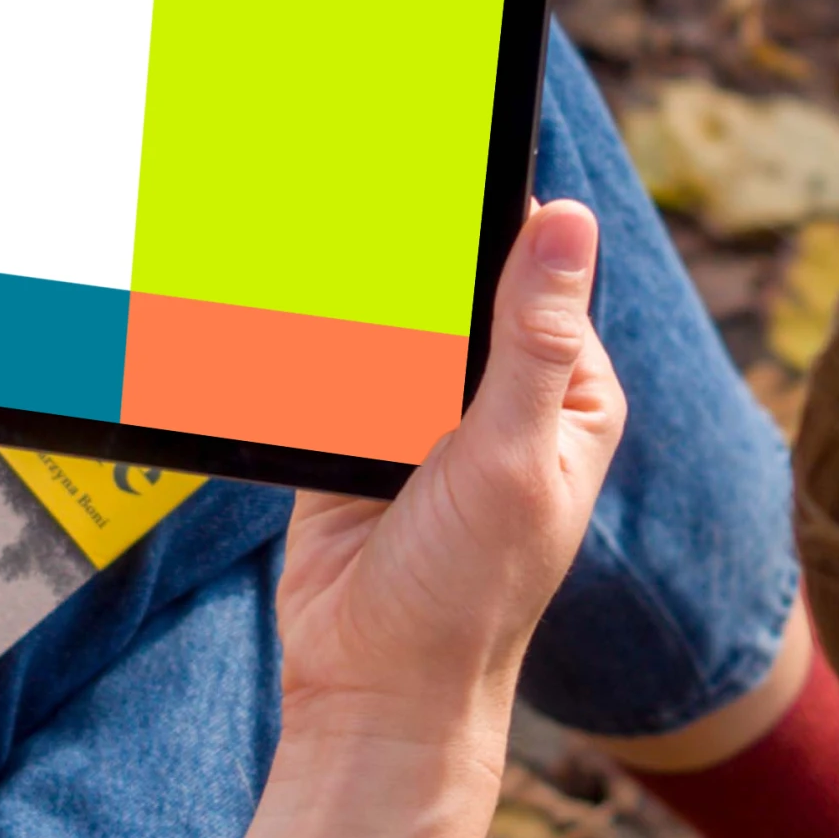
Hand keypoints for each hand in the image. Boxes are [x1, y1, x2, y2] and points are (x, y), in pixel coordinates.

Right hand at [170, 201, 625, 837]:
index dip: (490, 209)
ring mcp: (422, 416)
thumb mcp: (511, 457)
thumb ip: (531, 337)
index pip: (534, 268)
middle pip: (449, 283)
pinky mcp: (350, 435)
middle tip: (354, 180)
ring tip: (304, 221)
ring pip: (383, 315)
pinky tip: (271, 290)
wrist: (374, 690)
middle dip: (405, 245)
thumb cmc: (469, 595)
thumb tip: (567, 218)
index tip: (439, 147)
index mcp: (567, 392)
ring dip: (346, 286)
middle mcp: (500, 397)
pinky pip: (326, 361)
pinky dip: (302, 333)